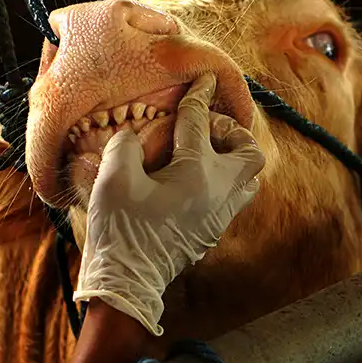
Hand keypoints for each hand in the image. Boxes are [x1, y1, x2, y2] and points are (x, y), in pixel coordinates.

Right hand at [74, 73, 265, 335]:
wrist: (127, 283)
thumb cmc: (120, 230)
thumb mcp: (112, 180)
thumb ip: (124, 146)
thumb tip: (132, 135)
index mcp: (196, 172)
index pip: (199, 123)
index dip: (199, 96)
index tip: (205, 79)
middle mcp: (218, 192)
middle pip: (249, 151)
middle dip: (231, 132)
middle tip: (204, 130)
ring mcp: (220, 215)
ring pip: (248, 178)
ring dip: (233, 159)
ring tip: (205, 154)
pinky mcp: (212, 231)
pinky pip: (235, 198)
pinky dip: (224, 182)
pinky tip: (196, 181)